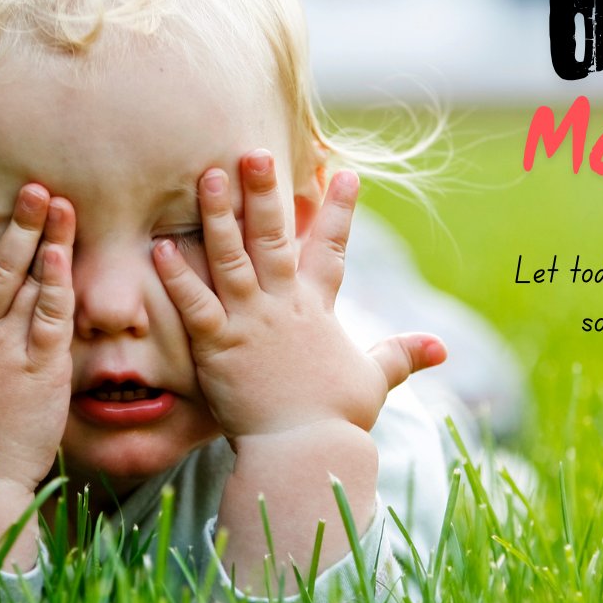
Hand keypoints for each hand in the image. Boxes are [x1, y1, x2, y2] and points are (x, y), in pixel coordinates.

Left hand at [152, 150, 445, 441]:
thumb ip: (402, 355)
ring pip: (232, 257)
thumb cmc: (338, 417)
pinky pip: (194, 304)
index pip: (333, 248)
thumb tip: (443, 349)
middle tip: (253, 151)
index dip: (340, 209)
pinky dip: (177, 276)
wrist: (306, 450)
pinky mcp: (218, 346)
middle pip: (275, 236)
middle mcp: (284, 304)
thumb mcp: (375, 379)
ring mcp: (250, 322)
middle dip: (265, 192)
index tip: (345, 172)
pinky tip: (159, 247)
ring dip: (218, 216)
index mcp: (318, 308)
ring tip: (207, 177)